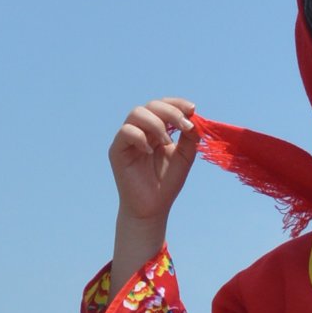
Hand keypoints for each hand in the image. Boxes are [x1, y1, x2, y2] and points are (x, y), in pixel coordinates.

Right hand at [110, 97, 199, 225]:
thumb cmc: (167, 184)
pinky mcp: (117, 150)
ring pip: (137, 113)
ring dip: (156, 123)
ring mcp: (128, 138)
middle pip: (151, 105)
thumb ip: (190, 137)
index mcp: (156, 129)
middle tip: (185, 126)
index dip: (177, 103)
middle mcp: (141, 130)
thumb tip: (194, 118)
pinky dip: (140, 137)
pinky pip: (126, 132)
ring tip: (167, 142)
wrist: (152, 209)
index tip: (192, 109)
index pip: (163, 106)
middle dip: (170, 112)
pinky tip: (149, 151)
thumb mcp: (184, 157)